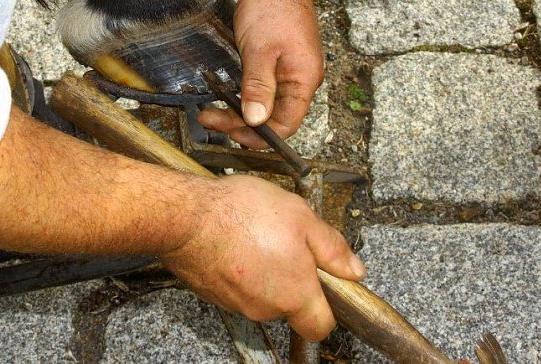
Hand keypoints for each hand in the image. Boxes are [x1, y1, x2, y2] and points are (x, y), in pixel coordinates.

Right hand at [159, 175, 364, 340]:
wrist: (186, 217)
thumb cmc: (241, 214)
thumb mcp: (301, 217)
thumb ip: (332, 248)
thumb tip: (354, 271)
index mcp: (295, 294)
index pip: (320, 327)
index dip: (327, 308)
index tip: (324, 282)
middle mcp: (266, 308)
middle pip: (289, 305)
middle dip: (292, 278)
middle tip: (287, 241)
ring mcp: (236, 303)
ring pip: (262, 294)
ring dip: (264, 270)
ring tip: (256, 234)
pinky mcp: (213, 294)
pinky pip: (237, 286)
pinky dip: (239, 268)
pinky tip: (235, 239)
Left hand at [198, 0, 323, 148]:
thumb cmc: (272, 7)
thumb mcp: (260, 51)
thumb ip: (258, 87)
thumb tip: (255, 121)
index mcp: (305, 79)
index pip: (287, 123)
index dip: (260, 135)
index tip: (232, 134)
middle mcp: (302, 78)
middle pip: (274, 116)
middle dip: (242, 123)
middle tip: (211, 120)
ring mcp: (290, 70)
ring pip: (266, 103)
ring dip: (239, 110)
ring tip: (212, 112)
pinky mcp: (278, 62)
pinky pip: (263, 88)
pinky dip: (243, 95)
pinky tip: (226, 96)